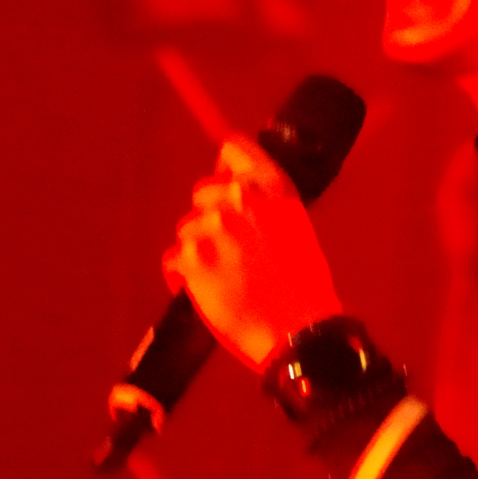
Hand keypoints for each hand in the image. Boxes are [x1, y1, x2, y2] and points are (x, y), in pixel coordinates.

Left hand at [163, 135, 343, 369]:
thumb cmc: (303, 282)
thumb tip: (231, 189)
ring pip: (186, 229)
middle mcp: (241, 199)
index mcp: (273, 187)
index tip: (226, 181)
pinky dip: (185, 275)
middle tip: (230, 247)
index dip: (226, 167)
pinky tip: (209, 289)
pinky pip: (174, 260)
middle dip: (210, 217)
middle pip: (202, 192)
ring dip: (199, 249)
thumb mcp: (294, 226)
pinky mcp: (192, 260)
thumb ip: (264, 202)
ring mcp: (213, 228)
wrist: (297, 329)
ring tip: (224, 274)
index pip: (233, 149)